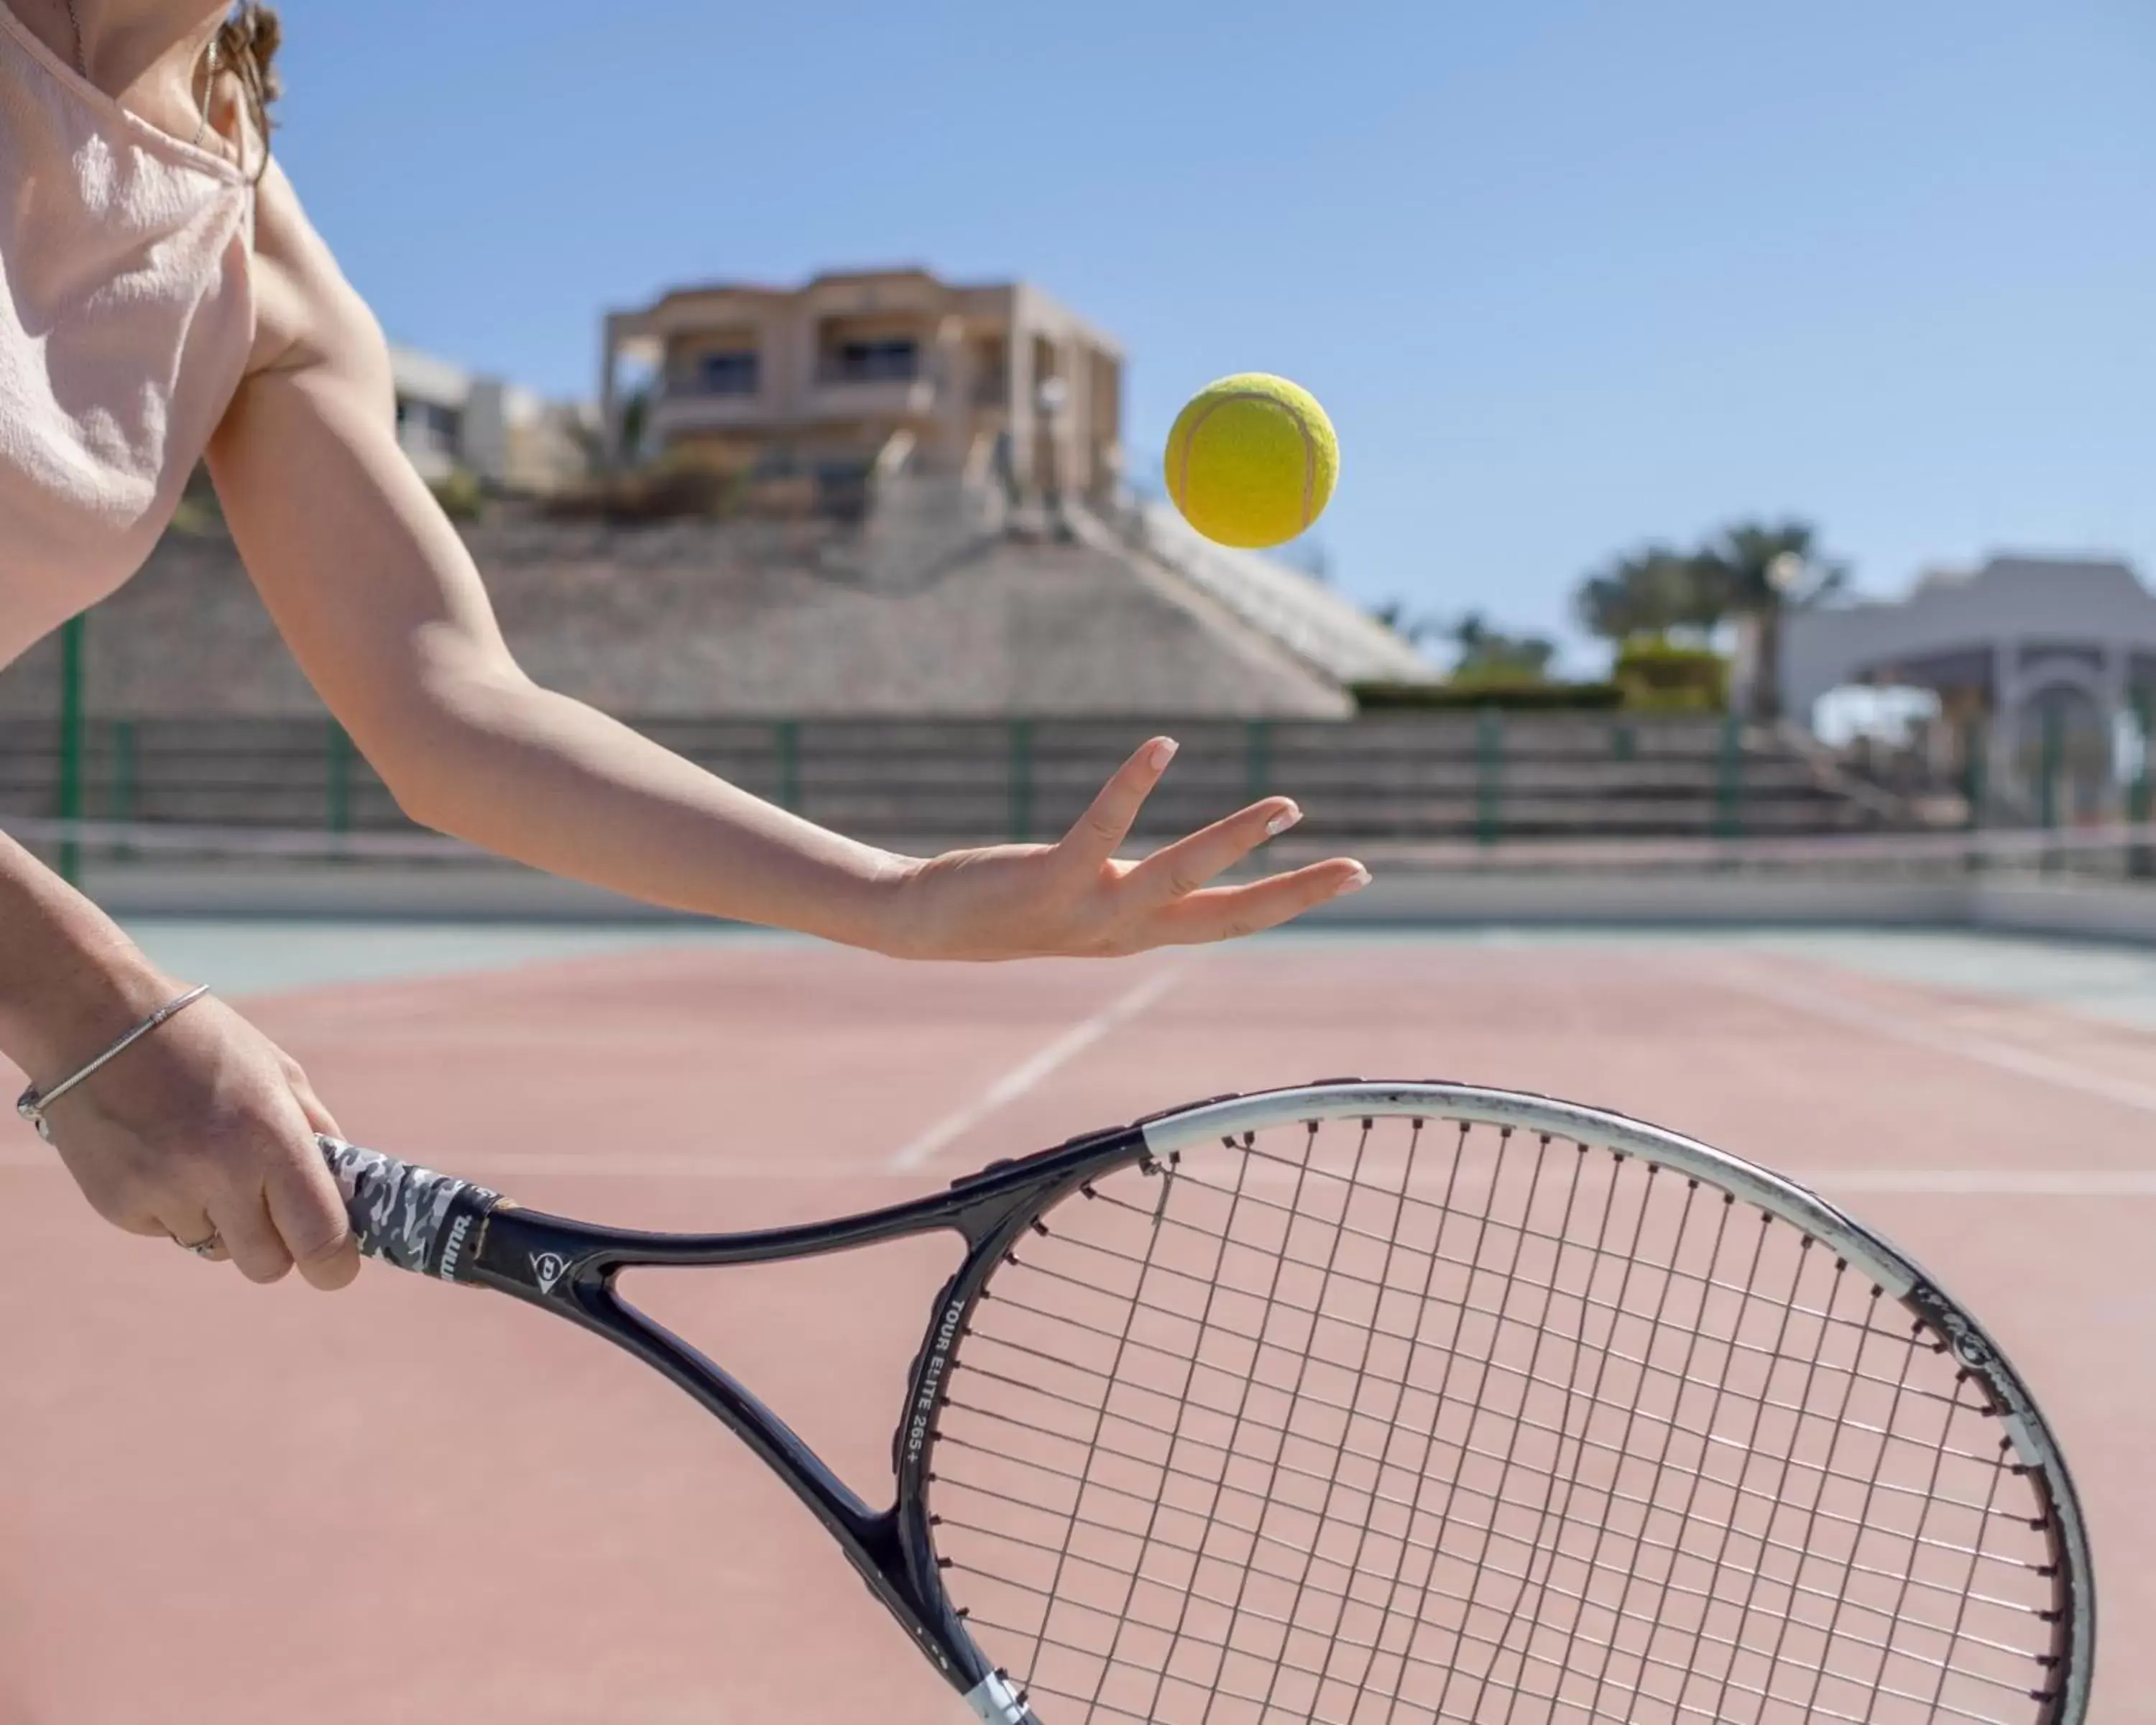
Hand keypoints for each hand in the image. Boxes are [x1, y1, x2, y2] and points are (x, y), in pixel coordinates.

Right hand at [36, 990, 359, 1288]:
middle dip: (279, 1249)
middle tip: (272, 1210)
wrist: (95, 1020)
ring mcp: (164, 1195)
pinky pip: (168, 1232)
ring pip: (215, 1249)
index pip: (319, 1237)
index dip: (334, 1264)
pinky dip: (175, 1208)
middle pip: (267, 1266)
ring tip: (202, 1157)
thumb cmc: (202, 1041)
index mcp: (271, 1139)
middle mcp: (219, 1175)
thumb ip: (316, 1136)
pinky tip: (162, 1155)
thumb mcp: (279, 1073)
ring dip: (222, 1222)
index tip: (336, 1264)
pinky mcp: (119, 1207)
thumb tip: (346, 1194)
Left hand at [881, 737, 1369, 959]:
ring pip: (1180, 875)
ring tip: (1287, 804)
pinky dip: (1135, 784)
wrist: (927, 925)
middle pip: (1229, 916)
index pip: (1233, 921)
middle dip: (1296, 893)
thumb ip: (1137, 893)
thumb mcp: (1088, 905)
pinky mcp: (1051, 880)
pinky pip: (1104, 827)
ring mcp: (1090, 911)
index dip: (1294, 900)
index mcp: (1140, 934)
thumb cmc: (1010, 905)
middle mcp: (1125, 932)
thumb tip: (1186, 874)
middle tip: (1359, 870)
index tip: (1354, 875)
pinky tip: (1164, 746)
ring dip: (1237, 840)